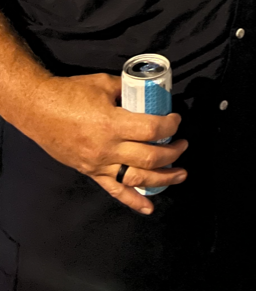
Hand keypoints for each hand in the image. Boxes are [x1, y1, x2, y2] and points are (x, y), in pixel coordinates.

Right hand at [22, 71, 187, 214]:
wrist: (37, 110)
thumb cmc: (69, 93)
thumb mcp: (103, 83)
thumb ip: (127, 90)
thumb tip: (147, 93)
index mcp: (111, 123)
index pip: (151, 128)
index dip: (169, 125)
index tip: (176, 120)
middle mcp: (107, 148)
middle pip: (149, 157)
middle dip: (172, 153)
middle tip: (183, 145)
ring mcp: (98, 163)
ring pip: (137, 178)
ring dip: (162, 178)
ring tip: (180, 174)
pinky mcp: (90, 172)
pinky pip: (114, 190)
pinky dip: (133, 201)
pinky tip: (149, 207)